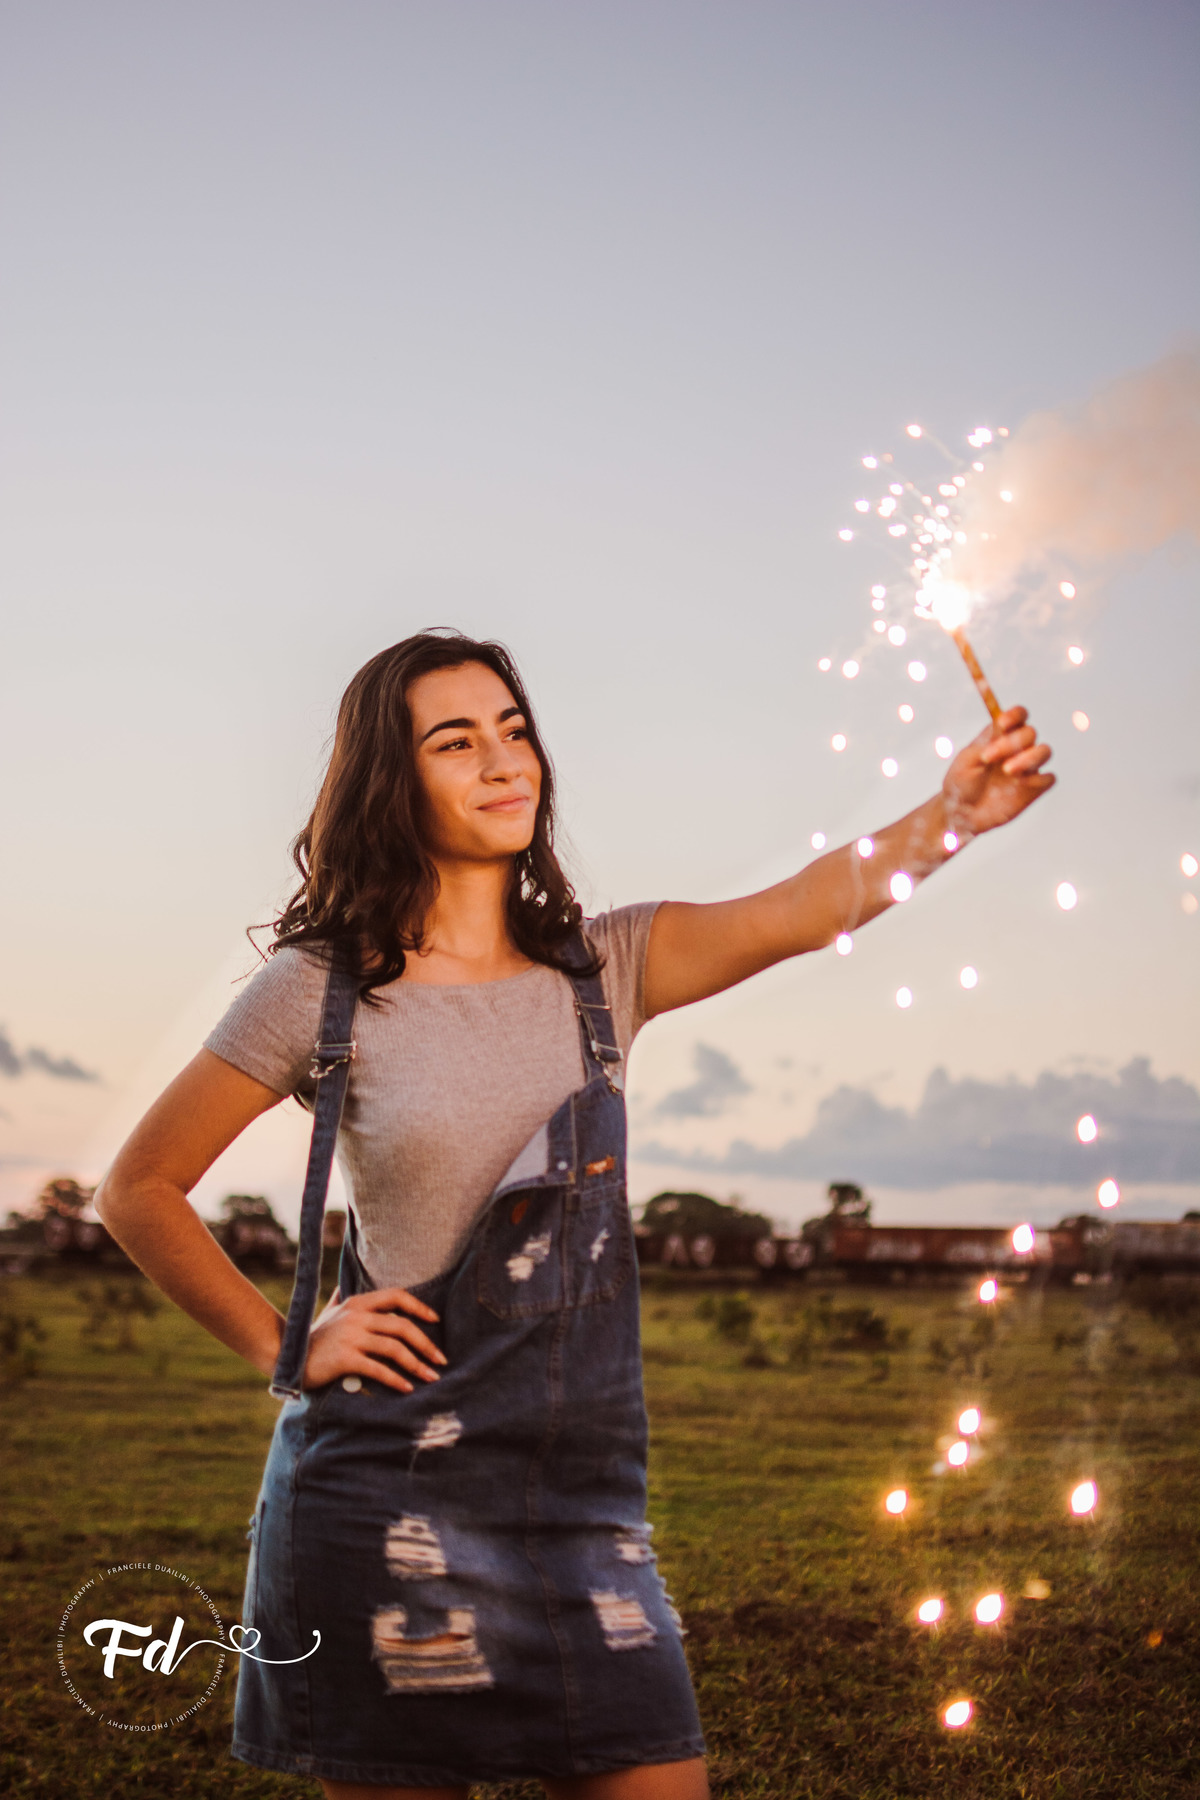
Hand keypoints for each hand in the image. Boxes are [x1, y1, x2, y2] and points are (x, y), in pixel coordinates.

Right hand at [302, 1285, 446, 1392]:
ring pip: (394, 1348)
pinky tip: (408, 1388)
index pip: (396, 1296)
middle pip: (402, 1326)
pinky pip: (379, 1369)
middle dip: (426, 1344)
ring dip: (417, 1365)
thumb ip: (339, 1300)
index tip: (436, 1320)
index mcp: (357, 1303)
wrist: (286, 1358)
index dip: (419, 1307)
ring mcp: (350, 1337)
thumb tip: (344, 1285)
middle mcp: (356, 1316)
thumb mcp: (328, 1314)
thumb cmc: (311, 1338)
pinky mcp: (345, 1359)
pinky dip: (396, 1379)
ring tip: (431, 1377)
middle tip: (441, 1360)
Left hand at [943, 705, 1054, 838]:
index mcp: (1001, 736)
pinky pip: (1049, 778)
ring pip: (1044, 751)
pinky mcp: (1034, 788)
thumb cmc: (961, 782)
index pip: (1019, 716)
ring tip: (1008, 770)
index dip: (1015, 715)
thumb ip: (985, 742)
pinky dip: (1038, 778)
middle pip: (1030, 733)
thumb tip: (1001, 726)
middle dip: (1011, 742)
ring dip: (1029, 758)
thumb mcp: (967, 760)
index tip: (1002, 723)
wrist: (961, 812)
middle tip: (988, 757)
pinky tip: (1020, 783)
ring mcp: (1028, 768)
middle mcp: (1018, 748)